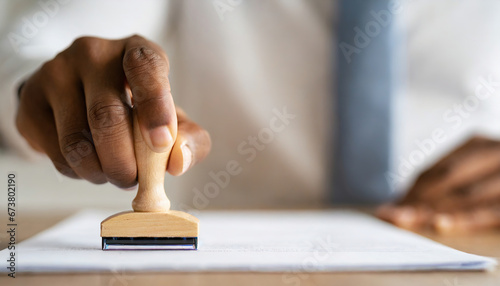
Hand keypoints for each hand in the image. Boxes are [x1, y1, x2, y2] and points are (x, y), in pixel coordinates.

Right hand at [16, 35, 210, 187]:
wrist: (81, 95)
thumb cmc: (137, 107)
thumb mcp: (170, 116)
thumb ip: (188, 138)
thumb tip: (179, 162)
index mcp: (135, 51)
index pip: (145, 67)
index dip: (155, 106)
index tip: (161, 143)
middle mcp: (93, 54)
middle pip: (106, 115)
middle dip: (124, 162)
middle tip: (133, 180)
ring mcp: (56, 73)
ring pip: (76, 140)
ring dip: (100, 172)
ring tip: (114, 173)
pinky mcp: (31, 99)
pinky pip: (54, 152)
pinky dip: (78, 172)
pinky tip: (90, 165)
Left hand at [377, 136, 499, 233]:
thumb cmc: (492, 172)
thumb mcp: (473, 167)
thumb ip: (444, 179)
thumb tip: (400, 202)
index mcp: (478, 143)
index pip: (437, 170)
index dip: (412, 190)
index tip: (389, 208)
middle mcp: (494, 152)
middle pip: (447, 179)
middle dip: (416, 200)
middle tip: (393, 218)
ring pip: (466, 194)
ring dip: (434, 210)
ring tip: (409, 222)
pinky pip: (492, 211)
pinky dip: (465, 218)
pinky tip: (442, 224)